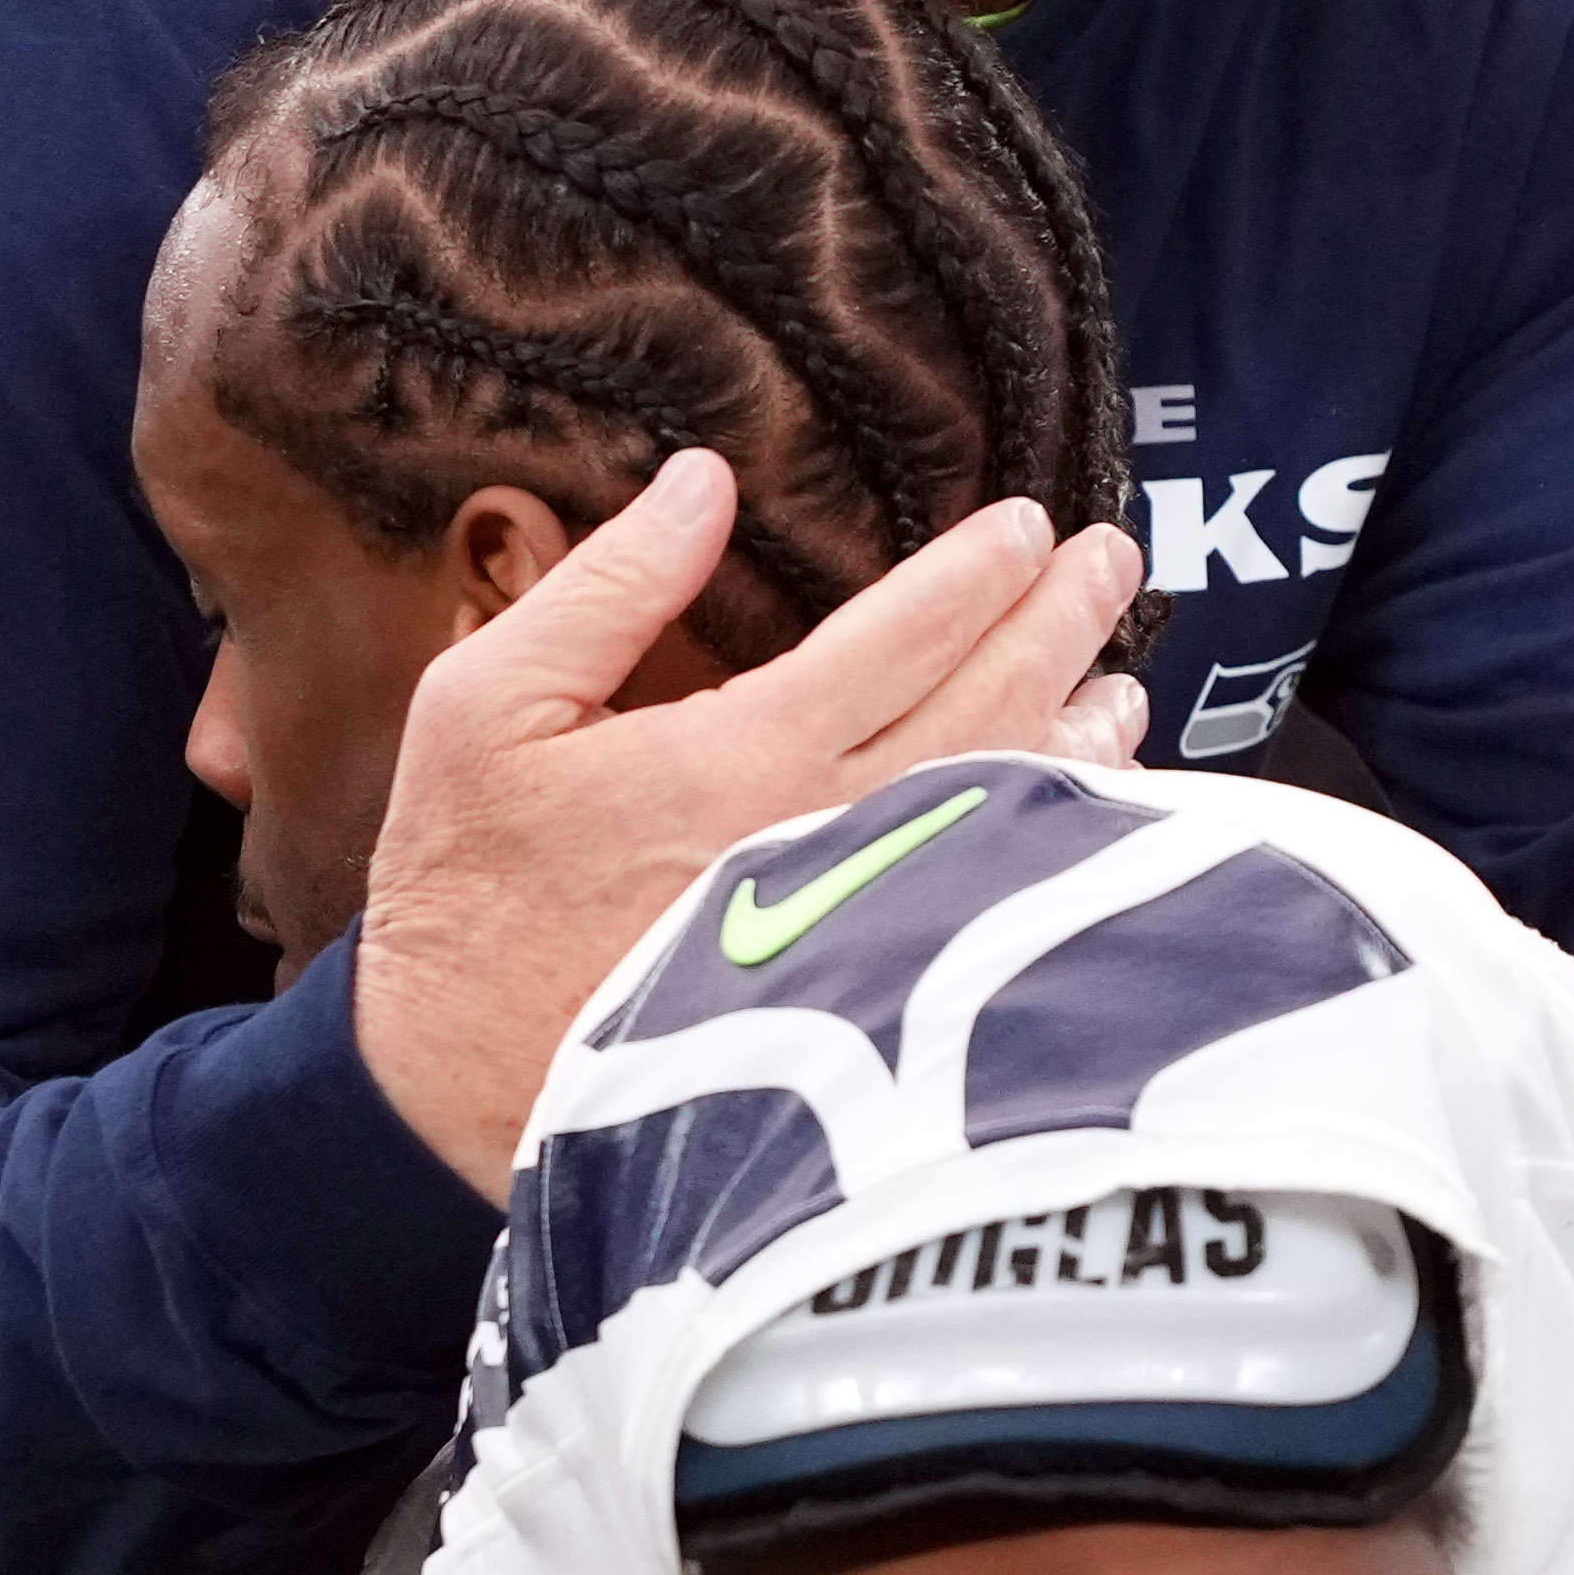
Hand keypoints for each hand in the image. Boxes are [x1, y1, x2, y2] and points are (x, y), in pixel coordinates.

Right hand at [348, 455, 1147, 1187]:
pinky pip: (990, 905)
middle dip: (1061, 623)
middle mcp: (836, 836)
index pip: (908, 634)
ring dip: (1076, 736)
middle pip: (990, 707)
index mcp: (749, 754)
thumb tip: (703, 482)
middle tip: (1112, 561)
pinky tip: (1078, 823)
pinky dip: (1050, 849)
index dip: (981, 571)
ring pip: (1010, 810)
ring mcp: (868, 926)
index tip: (1027, 523)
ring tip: (1121, 683)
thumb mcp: (484, 711)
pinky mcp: (870, 998)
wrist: (452, 1092)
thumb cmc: (464, 898)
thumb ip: (604, 589)